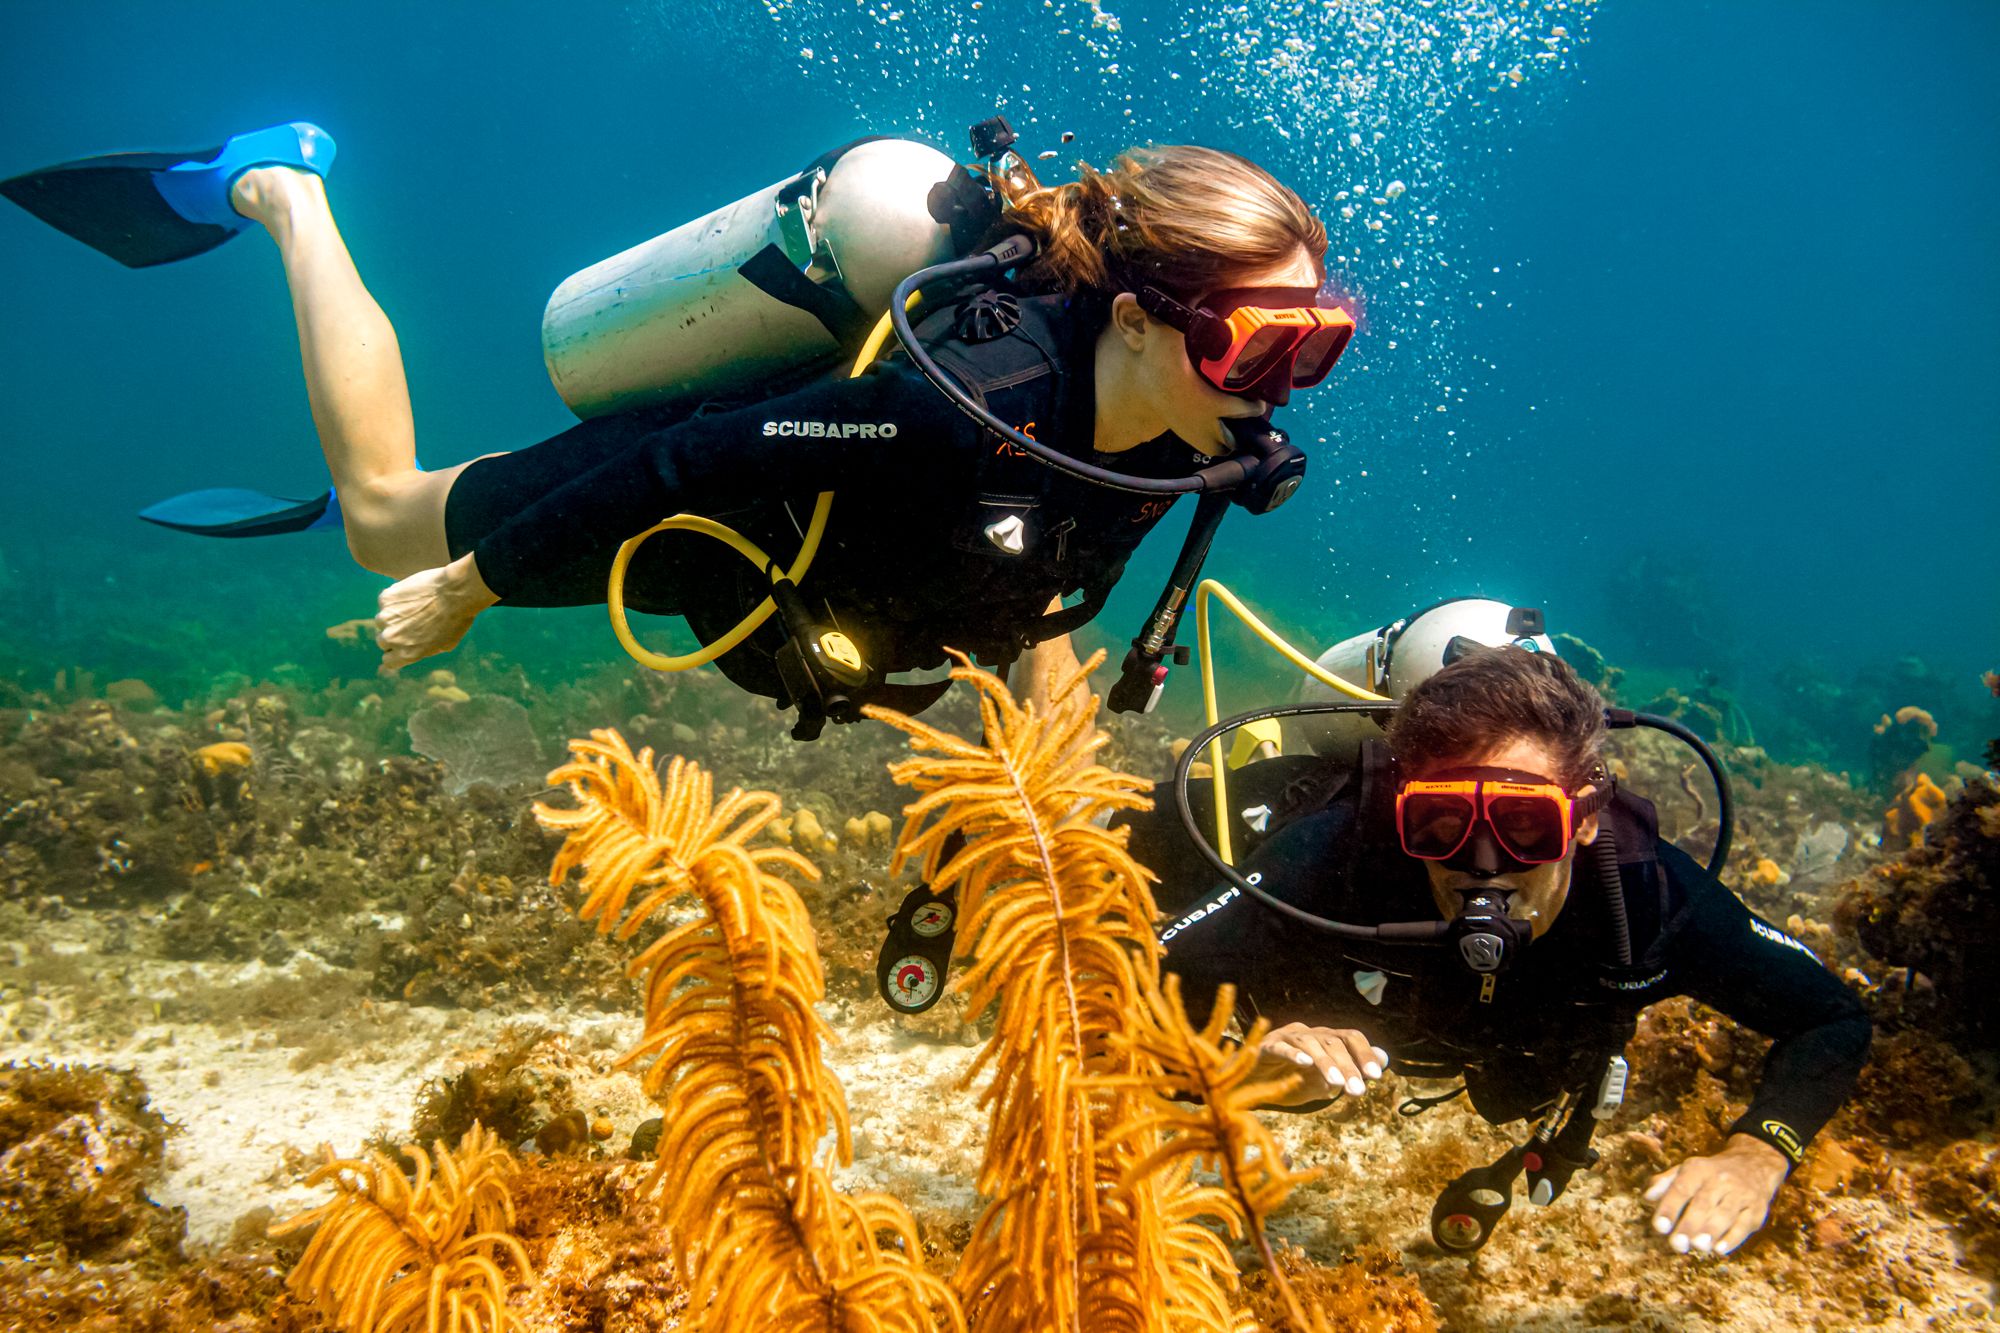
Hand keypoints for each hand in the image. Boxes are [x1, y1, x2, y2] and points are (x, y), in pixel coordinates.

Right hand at [375, 554, 496, 671]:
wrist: (455, 593)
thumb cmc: (456, 619)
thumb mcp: (446, 643)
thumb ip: (426, 650)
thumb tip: (417, 652)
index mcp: (406, 654)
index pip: (388, 661)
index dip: (394, 653)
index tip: (400, 646)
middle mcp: (392, 638)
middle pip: (383, 640)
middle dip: (394, 632)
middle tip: (411, 621)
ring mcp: (386, 617)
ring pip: (382, 619)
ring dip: (394, 615)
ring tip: (416, 606)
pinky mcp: (385, 598)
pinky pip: (386, 601)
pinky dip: (396, 598)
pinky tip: (414, 593)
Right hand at [1253, 1023, 1387, 1106]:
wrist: (1249, 1085)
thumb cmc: (1289, 1081)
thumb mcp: (1323, 1082)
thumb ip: (1350, 1072)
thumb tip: (1384, 1062)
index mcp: (1324, 1039)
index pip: (1350, 1037)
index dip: (1364, 1053)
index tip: (1376, 1076)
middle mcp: (1308, 1033)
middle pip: (1333, 1042)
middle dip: (1348, 1067)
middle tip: (1358, 1091)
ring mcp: (1286, 1037)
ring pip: (1310, 1042)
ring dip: (1326, 1062)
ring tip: (1336, 1084)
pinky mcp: (1266, 1045)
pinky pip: (1281, 1046)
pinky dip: (1293, 1054)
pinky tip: (1305, 1063)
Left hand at [1644, 1133, 1789, 1256]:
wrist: (1753, 1166)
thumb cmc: (1709, 1175)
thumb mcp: (1685, 1171)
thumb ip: (1664, 1184)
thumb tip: (1647, 1199)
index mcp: (1698, 1169)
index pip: (1681, 1189)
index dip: (1669, 1208)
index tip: (1659, 1227)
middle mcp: (1720, 1180)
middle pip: (1703, 1204)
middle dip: (1689, 1225)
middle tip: (1677, 1244)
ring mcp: (1741, 1195)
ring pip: (1725, 1214)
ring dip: (1711, 1231)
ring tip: (1698, 1246)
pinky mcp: (1756, 1210)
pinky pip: (1744, 1225)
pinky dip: (1732, 1238)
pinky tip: (1719, 1250)